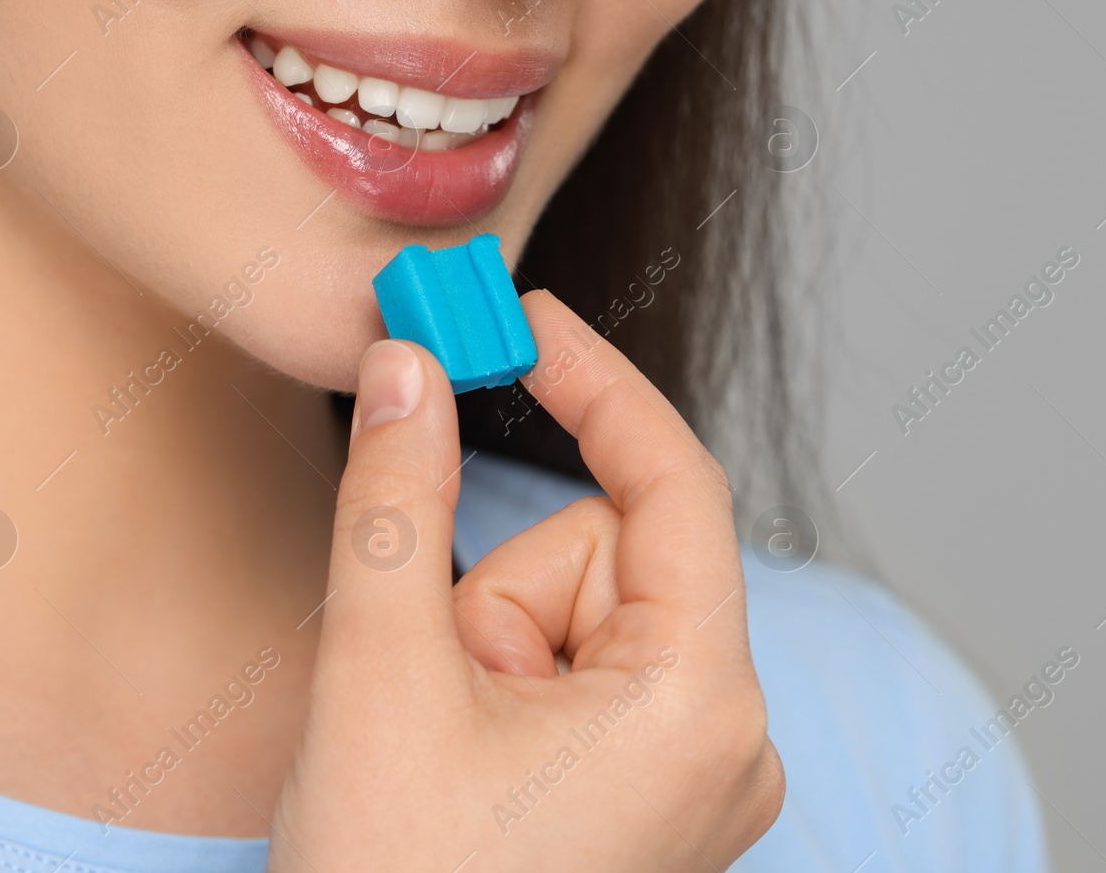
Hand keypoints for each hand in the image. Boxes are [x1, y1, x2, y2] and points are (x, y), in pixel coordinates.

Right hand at [268, 290, 783, 871]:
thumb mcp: (378, 678)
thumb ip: (397, 501)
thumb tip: (407, 368)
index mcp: (697, 705)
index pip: (673, 485)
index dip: (598, 385)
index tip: (523, 317)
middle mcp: (727, 737)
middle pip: (607, 555)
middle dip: (503, 592)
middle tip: (434, 685)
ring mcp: (696, 769)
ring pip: (583, 610)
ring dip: (493, 644)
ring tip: (448, 744)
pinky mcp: (658, 787)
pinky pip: (585, 666)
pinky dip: (511, 678)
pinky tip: (472, 763)